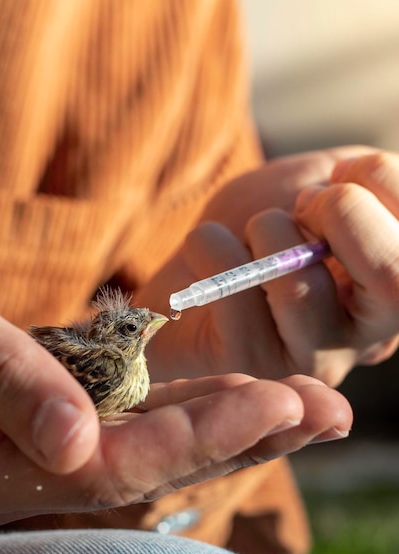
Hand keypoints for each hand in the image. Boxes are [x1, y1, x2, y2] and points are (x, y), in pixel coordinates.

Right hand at [0, 345, 351, 529]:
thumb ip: (5, 387)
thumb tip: (75, 444)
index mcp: (18, 463)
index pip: (129, 459)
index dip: (206, 433)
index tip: (280, 402)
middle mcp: (55, 463)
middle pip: (171, 460)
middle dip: (256, 437)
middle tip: (336, 412)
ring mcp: (70, 440)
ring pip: (170, 438)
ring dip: (245, 421)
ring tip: (316, 403)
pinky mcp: (76, 413)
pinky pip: (148, 415)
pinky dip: (201, 405)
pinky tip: (248, 395)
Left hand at [140, 145, 380, 382]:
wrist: (181, 282)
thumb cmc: (249, 235)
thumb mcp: (303, 187)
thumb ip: (345, 180)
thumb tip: (361, 178)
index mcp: (388, 292)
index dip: (383, 182)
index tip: (331, 181)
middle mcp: (363, 339)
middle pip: (395, 280)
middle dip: (343, 211)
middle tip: (301, 206)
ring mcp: (306, 361)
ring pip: (300, 287)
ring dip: (266, 230)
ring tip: (248, 235)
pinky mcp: (247, 369)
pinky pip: (232, 294)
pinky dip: (211, 244)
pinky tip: (206, 252)